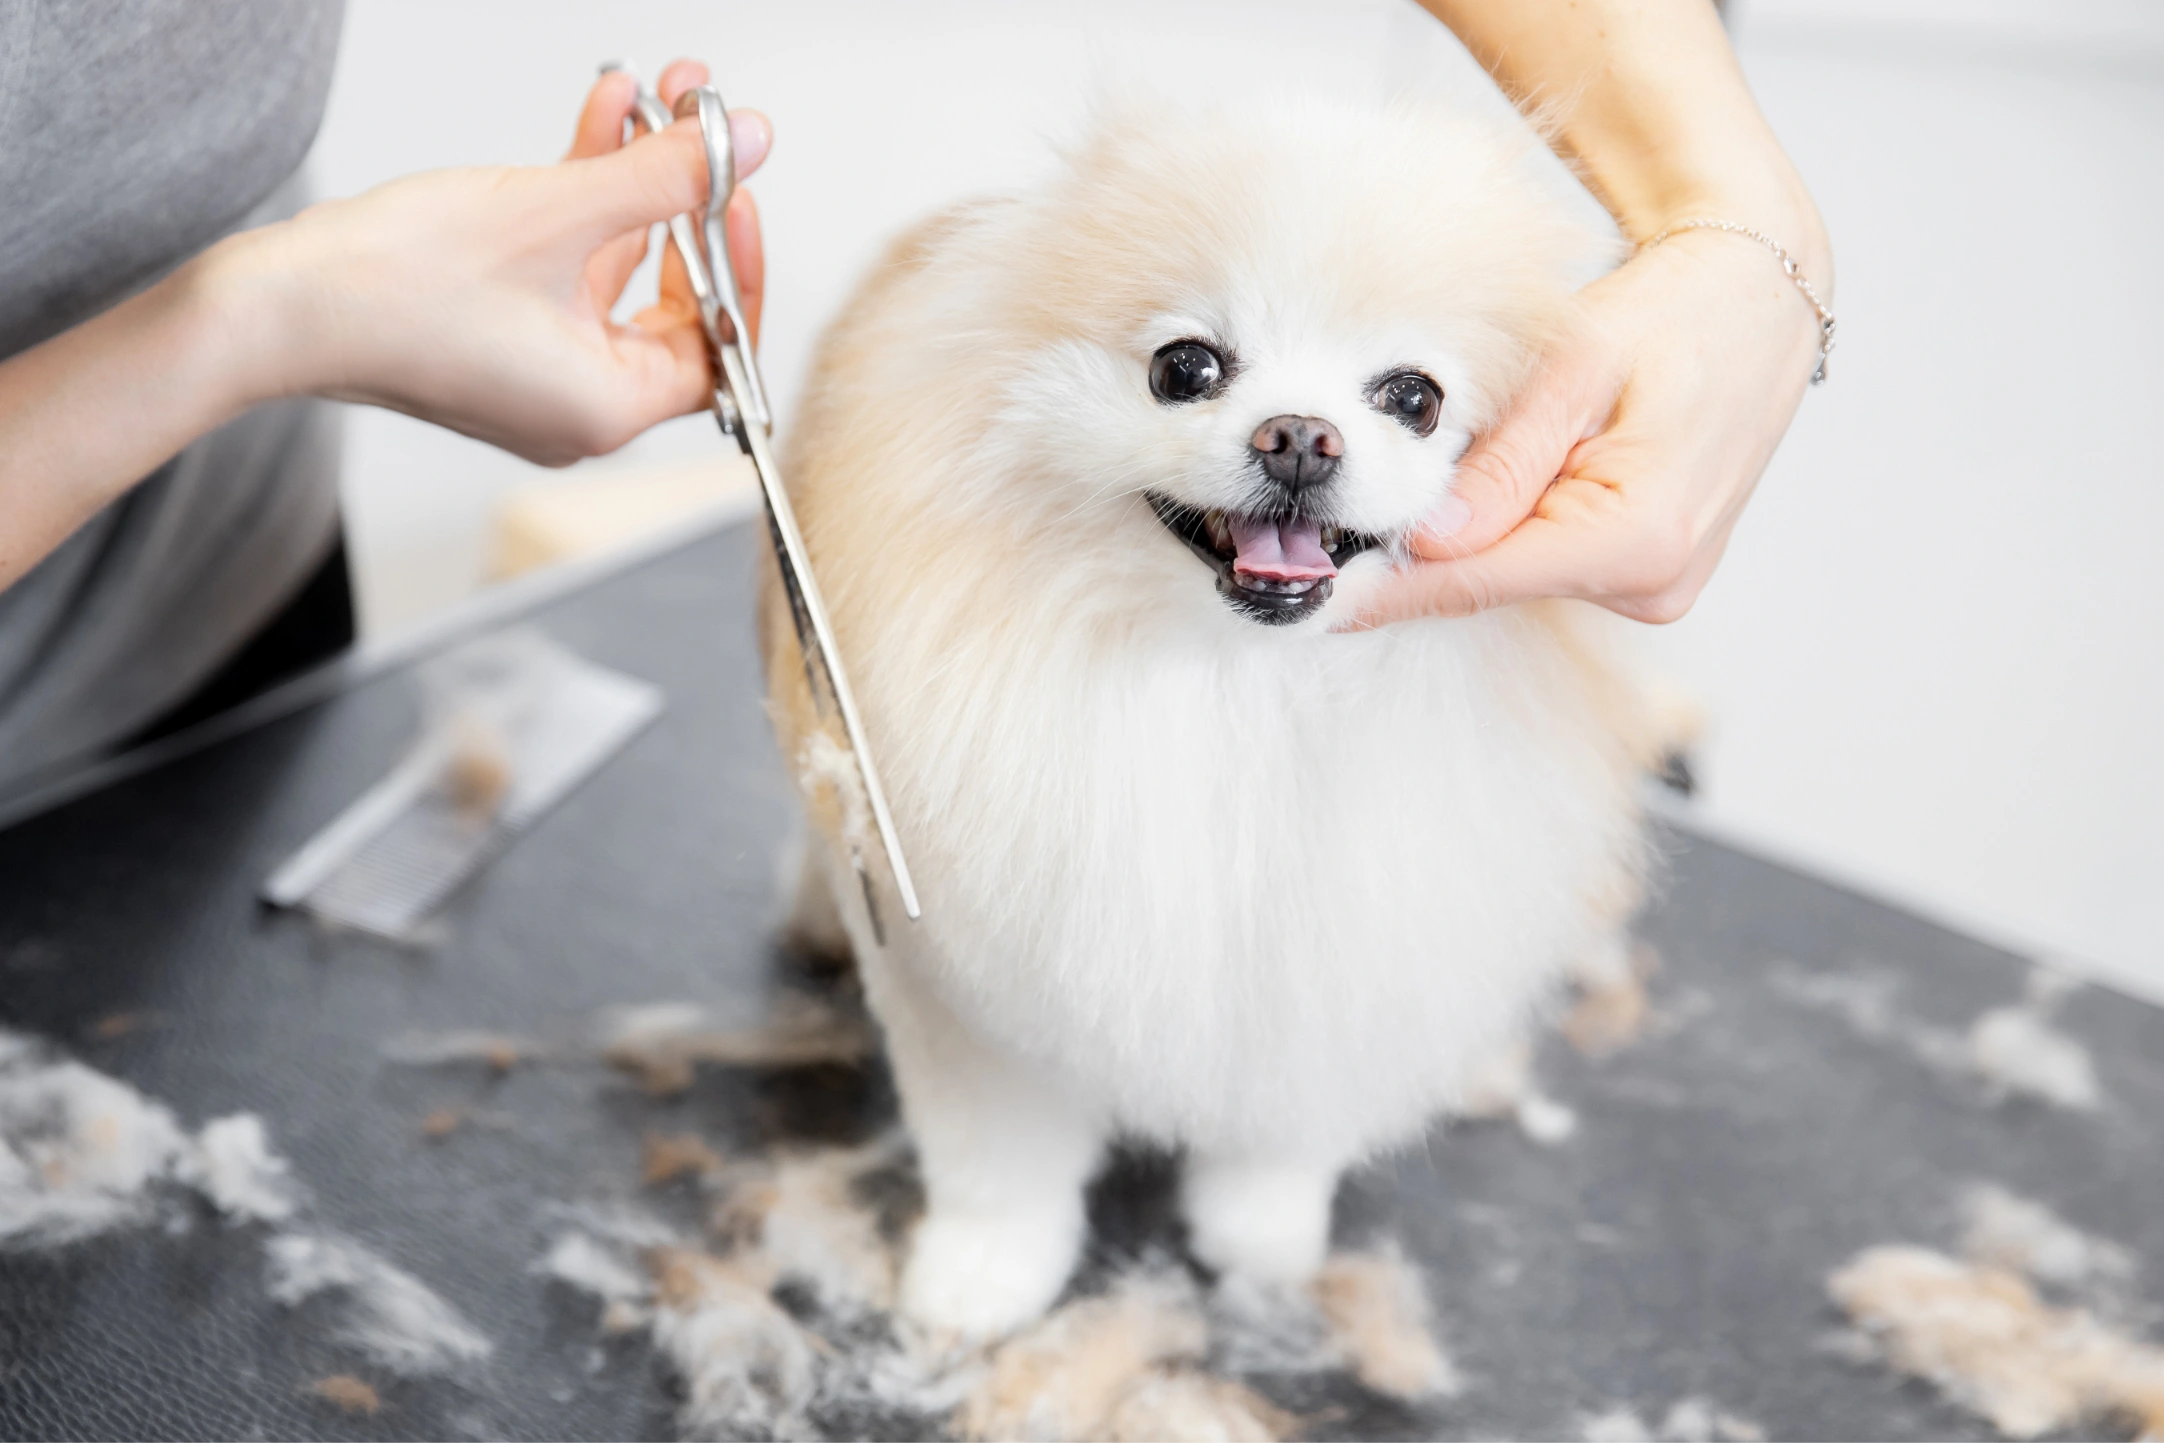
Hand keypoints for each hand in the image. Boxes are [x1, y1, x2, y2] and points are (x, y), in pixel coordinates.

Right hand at [217, 59, 768, 465]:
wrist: (275, 305)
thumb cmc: (396, 290)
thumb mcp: (556, 214)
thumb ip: (664, 179)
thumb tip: (745, 143)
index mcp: (608, 410)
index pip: (716, 350)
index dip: (735, 268)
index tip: (735, 196)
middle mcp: (578, 405)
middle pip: (668, 301)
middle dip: (683, 202)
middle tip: (700, 129)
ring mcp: (536, 371)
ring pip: (612, 267)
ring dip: (631, 178)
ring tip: (652, 95)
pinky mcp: (496, 334)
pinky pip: (563, 263)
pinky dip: (580, 196)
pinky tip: (599, 115)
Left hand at [1351, 226, 1827, 627]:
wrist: (1757, 303)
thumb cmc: (1676, 314)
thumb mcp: (1575, 368)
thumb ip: (1501, 462)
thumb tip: (1425, 539)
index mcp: (1639, 537)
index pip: (1478, 579)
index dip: (1390, 587)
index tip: (1317, 597)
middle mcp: (1654, 582)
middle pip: (1491, 582)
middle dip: (1422, 547)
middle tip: (1345, 509)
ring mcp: (1655, 587)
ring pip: (1513, 573)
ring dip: (1471, 529)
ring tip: (1464, 453)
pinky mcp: (1647, 577)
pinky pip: (1545, 561)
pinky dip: (1510, 526)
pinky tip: (1509, 471)